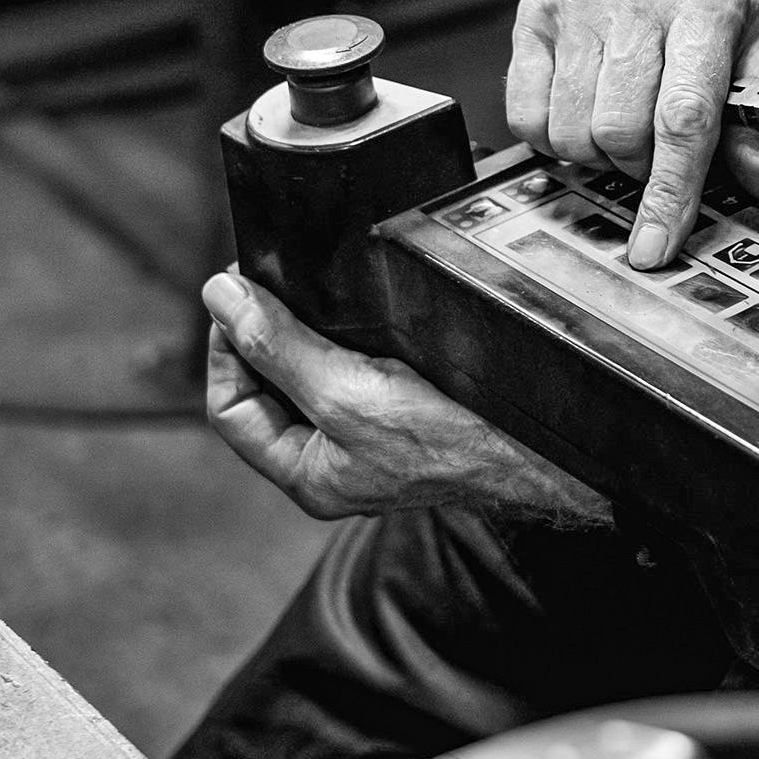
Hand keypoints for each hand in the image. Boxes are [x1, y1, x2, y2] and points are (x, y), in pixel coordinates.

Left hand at [201, 271, 610, 524]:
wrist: (537, 442)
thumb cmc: (448, 437)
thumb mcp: (345, 392)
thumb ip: (276, 347)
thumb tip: (220, 296)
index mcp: (307, 474)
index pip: (231, 408)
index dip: (224, 350)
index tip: (236, 297)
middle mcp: (332, 460)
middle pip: (267, 389)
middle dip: (263, 336)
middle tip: (268, 284)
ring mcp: (368, 437)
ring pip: (308, 374)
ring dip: (302, 330)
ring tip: (306, 292)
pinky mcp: (403, 408)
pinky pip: (351, 368)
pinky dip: (342, 336)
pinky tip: (354, 311)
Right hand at [505, 0, 758, 268]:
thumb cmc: (717, 0)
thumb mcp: (757, 49)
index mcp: (705, 4)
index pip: (683, 118)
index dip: (670, 192)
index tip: (656, 249)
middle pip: (620, 133)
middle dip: (639, 167)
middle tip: (657, 150)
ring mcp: (577, 2)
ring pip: (571, 131)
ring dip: (598, 156)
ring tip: (625, 126)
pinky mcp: (534, 12)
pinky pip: (527, 115)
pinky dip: (554, 138)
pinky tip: (583, 113)